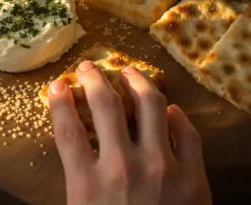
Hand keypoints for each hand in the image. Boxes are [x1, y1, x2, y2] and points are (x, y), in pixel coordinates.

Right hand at [47, 61, 211, 204]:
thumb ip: (77, 181)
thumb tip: (75, 149)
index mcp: (88, 183)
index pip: (67, 126)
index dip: (58, 100)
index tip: (56, 85)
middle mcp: (123, 167)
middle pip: (106, 104)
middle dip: (94, 78)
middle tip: (90, 67)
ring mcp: (163, 169)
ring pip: (149, 106)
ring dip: (137, 81)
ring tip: (129, 72)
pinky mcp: (194, 178)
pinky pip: (187, 133)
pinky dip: (175, 116)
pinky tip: (167, 110)